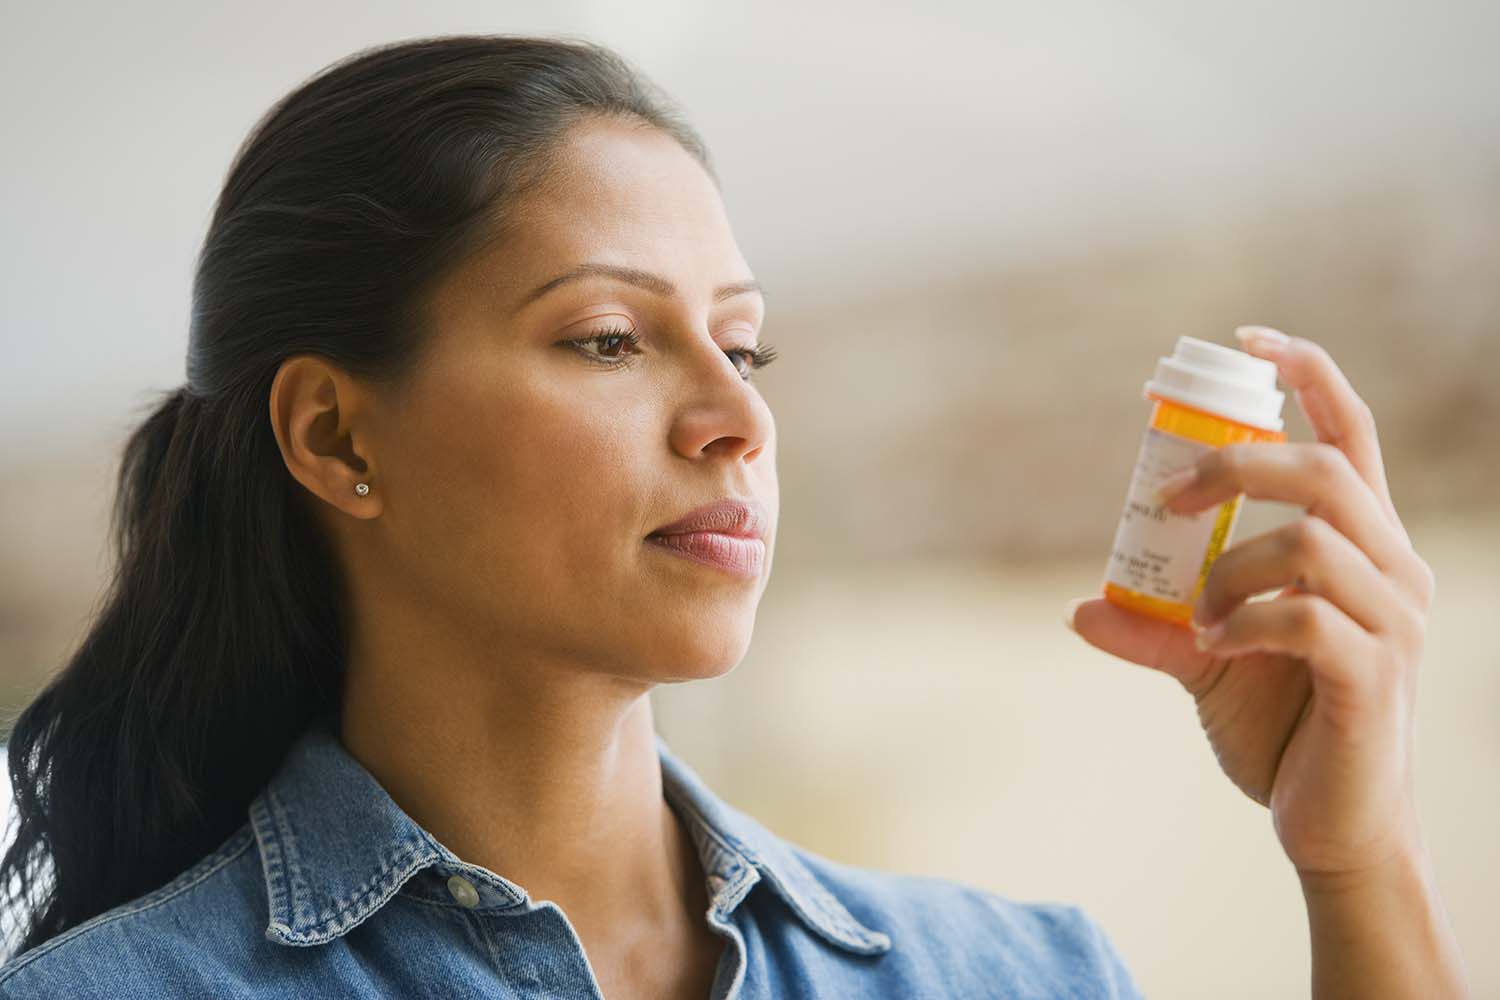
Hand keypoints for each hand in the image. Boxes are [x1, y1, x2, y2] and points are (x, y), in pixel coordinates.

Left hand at [1066, 326, 1435, 879]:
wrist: (1332, 827)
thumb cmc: (1283, 729)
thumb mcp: (1208, 663)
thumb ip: (1156, 626)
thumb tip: (1078, 607)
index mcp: (1364, 548)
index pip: (1352, 434)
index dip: (1308, 373)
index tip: (1245, 339)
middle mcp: (1393, 569)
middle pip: (1323, 468)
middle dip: (1231, 465)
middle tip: (1167, 500)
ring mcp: (1393, 621)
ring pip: (1308, 540)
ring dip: (1226, 569)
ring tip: (1198, 619)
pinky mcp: (1375, 675)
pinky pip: (1302, 617)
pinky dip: (1241, 619)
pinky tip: (1217, 645)